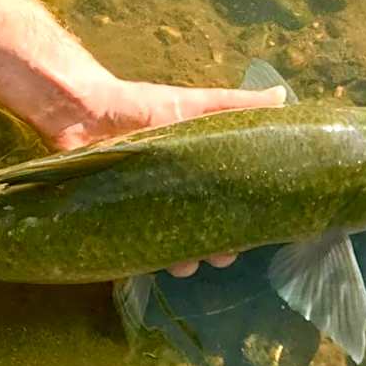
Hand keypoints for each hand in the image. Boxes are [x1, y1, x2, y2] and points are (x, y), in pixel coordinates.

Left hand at [45, 77, 286, 277]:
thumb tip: (285, 97)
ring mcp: (140, 207)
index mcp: (193, 171)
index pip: (223, 203)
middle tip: (219, 256)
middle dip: (212, 247)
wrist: (80, 109)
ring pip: (166, 243)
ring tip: (184, 266)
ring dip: (179, 259)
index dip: (238, 221)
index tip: (251, 238)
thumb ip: (235, 104)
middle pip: (197, 229)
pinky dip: (140, 262)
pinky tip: (148, 268)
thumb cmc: (140, 106)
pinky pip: (129, 247)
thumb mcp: (192, 104)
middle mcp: (170, 192)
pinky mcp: (111, 217)